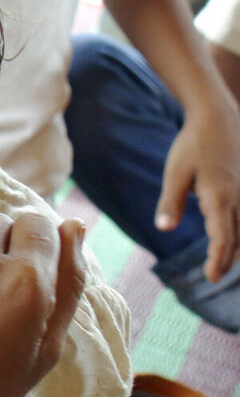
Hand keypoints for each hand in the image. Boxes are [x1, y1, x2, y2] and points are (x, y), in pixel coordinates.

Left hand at [156, 104, 239, 280]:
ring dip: (237, 248)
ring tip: (223, 264)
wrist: (218, 119)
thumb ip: (171, 202)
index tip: (210, 278)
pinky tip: (235, 240)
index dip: (217, 259)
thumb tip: (163, 229)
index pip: (222, 237)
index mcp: (220, 197)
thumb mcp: (175, 172)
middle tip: (212, 277)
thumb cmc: (193, 145)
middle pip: (237, 238)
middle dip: (226, 259)